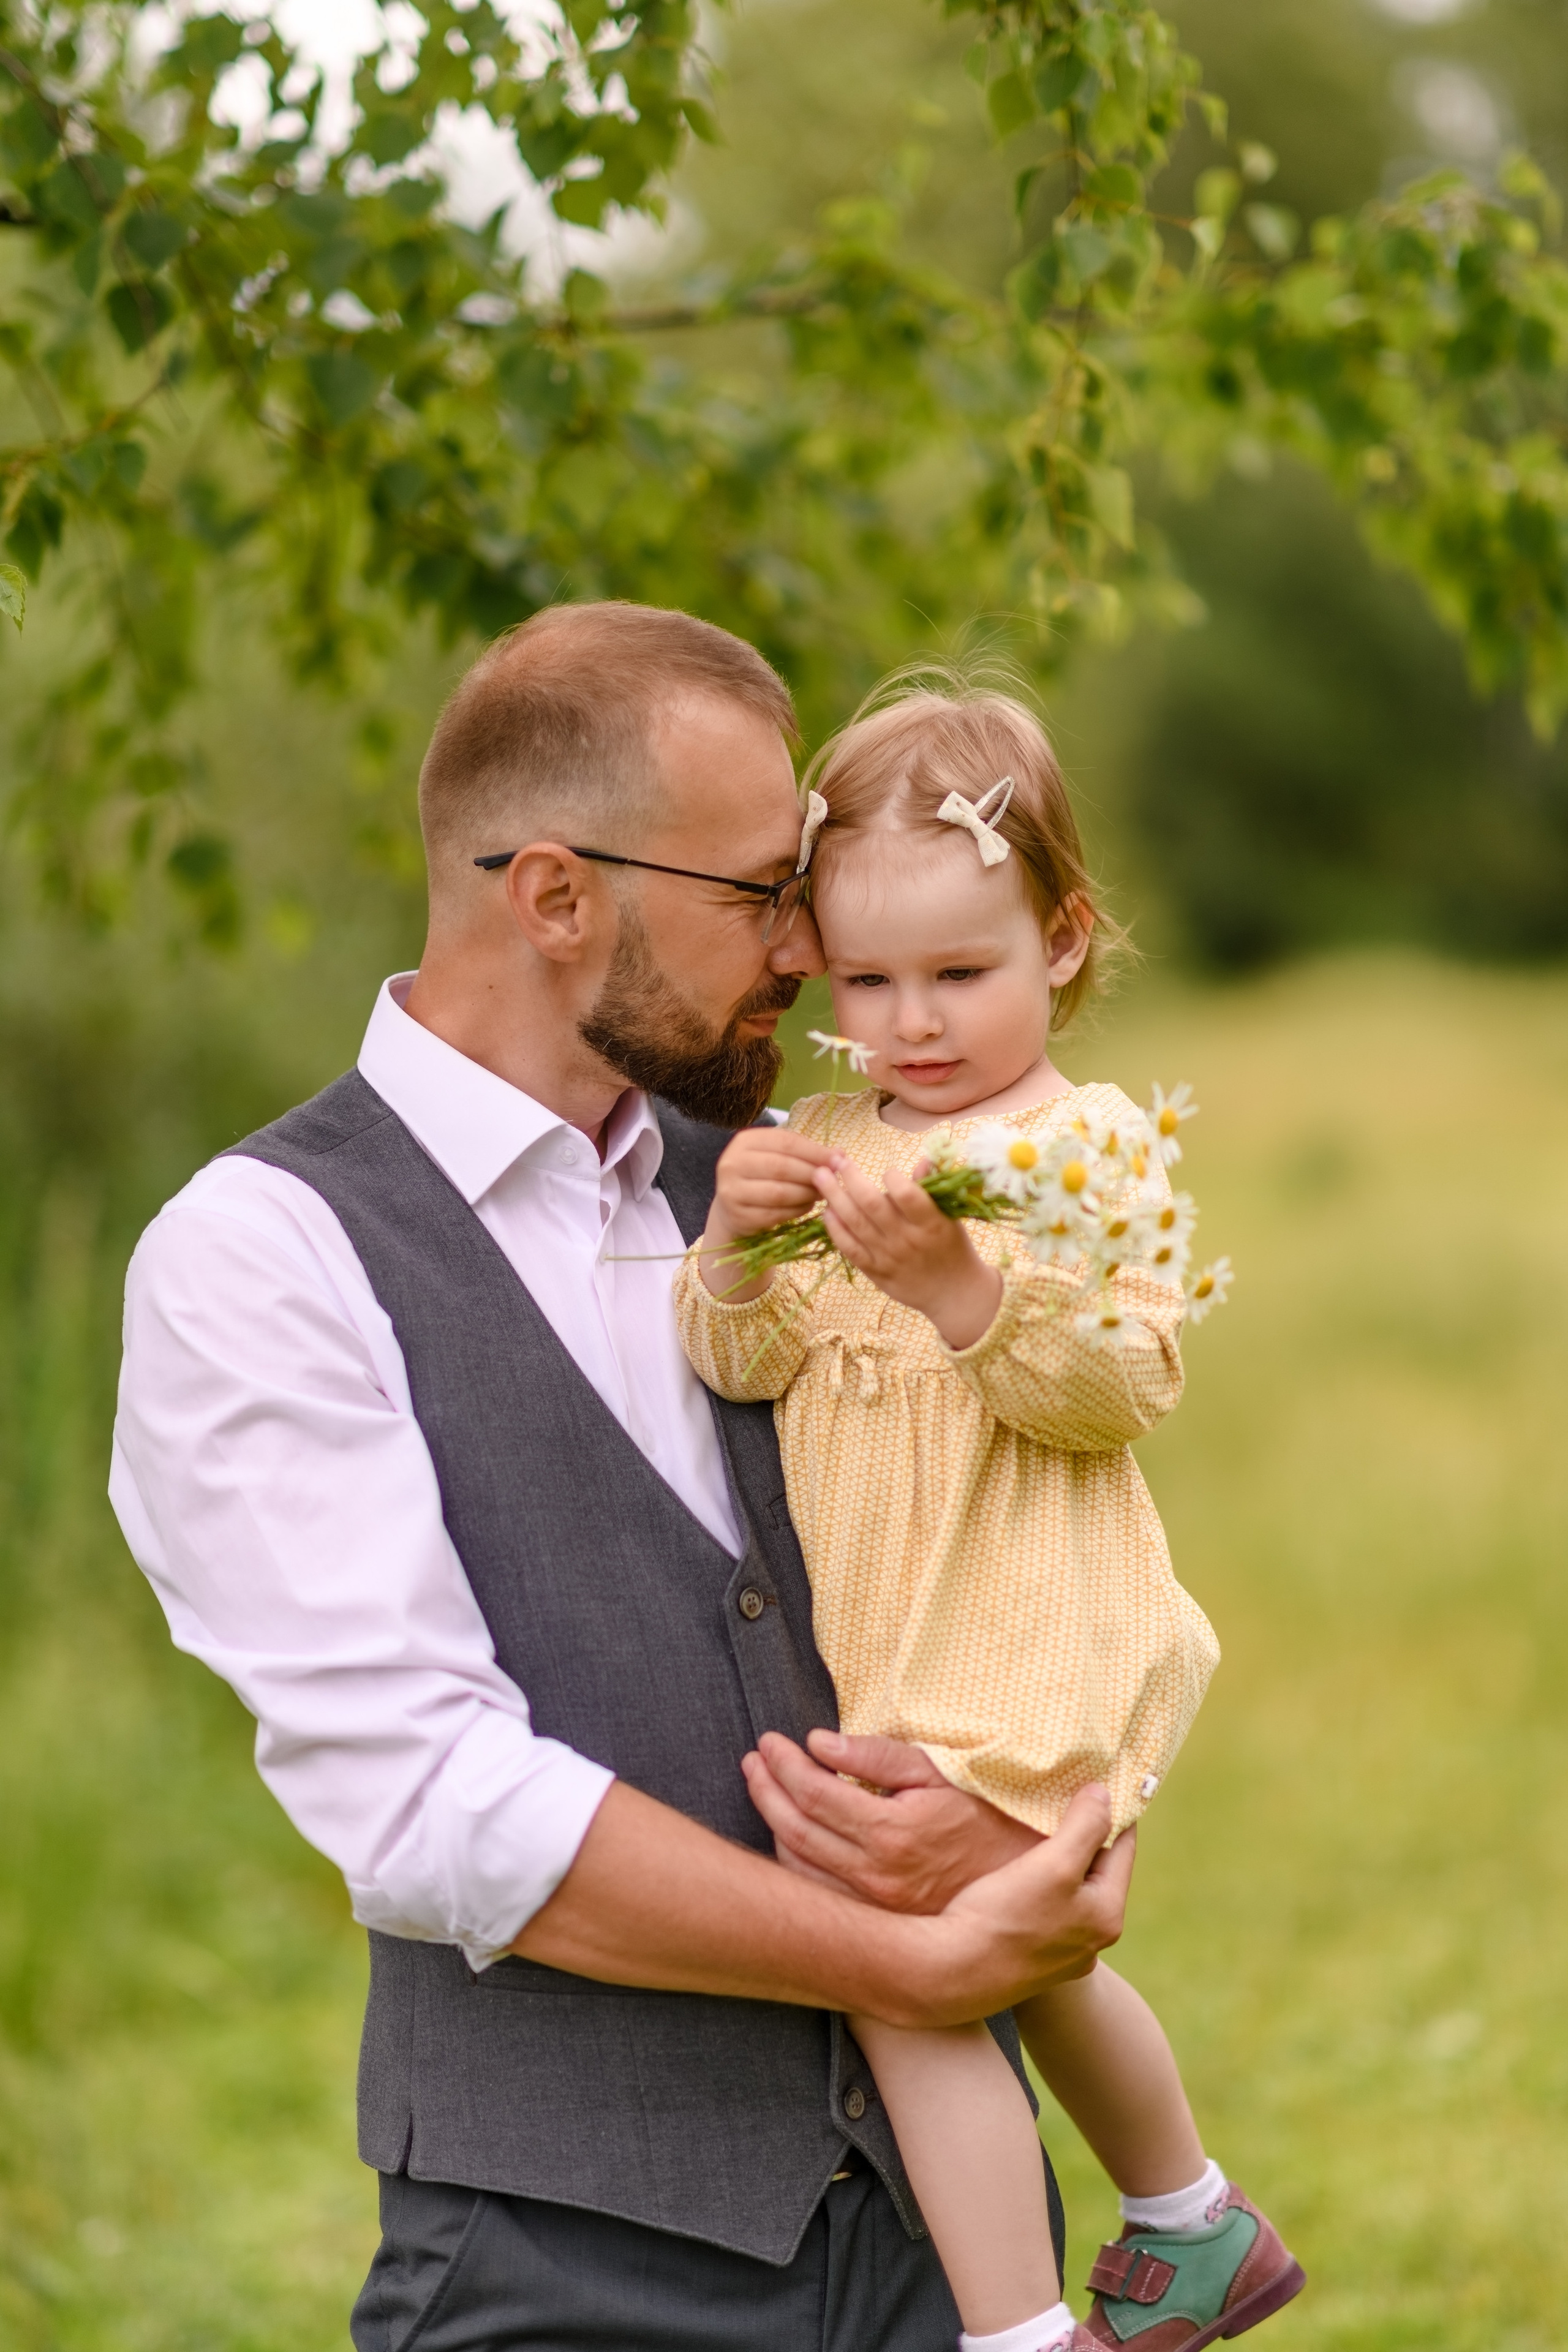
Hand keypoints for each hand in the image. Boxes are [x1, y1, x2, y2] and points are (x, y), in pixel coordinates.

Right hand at [698, 1128, 841, 1299]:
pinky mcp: (737, 1216)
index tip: (838, 1160)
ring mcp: (730, 1191)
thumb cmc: (763, 1176)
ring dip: (806, 1194)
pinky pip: (775, 1214)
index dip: (815, 1151)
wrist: (734, 1207)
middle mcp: (732, 1163)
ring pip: (779, 1193)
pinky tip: (806, 1207)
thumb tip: (840, 1155)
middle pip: (782, 1167)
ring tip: (820, 1194)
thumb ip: (807, 1153)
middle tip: (832, 1181)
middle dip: (812, 1175)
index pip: (785, 1142)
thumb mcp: (780, 1156)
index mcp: (744, 1141)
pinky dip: (796, 1211)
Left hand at [743, 1728, 1041, 1912]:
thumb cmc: (979, 1813)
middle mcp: (875, 1876)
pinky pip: (818, 1889)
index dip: (785, 1764)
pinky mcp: (876, 1917)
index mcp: (891, 1833)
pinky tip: (786, 1830)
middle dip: (767, 1789)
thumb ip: (875, 1757)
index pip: (815, 1794)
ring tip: (761, 1784)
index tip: (769, 1740)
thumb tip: (819, 1742)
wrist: (1020, 1877)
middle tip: (754, 1758)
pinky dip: (792, 1858)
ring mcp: (873, 1904)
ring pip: (799, 1865)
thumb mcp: (935, 1772)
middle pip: (797, 1830)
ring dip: (772, 1821)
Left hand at [817, 1158, 1002, 1349]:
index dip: (892, 1178)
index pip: (907, 1195)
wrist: (952, 1292)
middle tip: (836, 1160)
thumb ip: (931, 1189)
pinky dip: (836, 1229)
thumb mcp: (950, 1217)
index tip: (888, 1171)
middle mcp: (907, 1239)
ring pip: (856, 1223)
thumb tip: (923, 1159)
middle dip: (851, 1178)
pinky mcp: (875, 1271)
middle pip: (872, 1205)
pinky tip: (826, 1212)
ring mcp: (889, 1257)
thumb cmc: (953, 1247)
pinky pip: (850, 1249)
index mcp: (931, 1223)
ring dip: (835, 1198)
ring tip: (821, 1177)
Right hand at [925, 1792, 1134, 2017]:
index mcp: (1106, 1917)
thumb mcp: (1054, 1863)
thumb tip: (1104, 1794)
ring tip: (1038, 1831)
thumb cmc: (1004, 1916)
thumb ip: (1085, 1825)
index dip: (1112, 1810)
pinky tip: (1016, 1873)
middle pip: (1096, 1871)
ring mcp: (1060, 1956)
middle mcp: (1090, 1942)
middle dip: (1084, 1835)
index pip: (1122, 1848)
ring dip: (1059, 1861)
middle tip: (1064, 1798)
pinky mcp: (1029, 1961)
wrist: (949, 1974)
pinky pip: (1044, 1910)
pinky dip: (1038, 1886)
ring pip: (1069, 1892)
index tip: (1100, 1781)